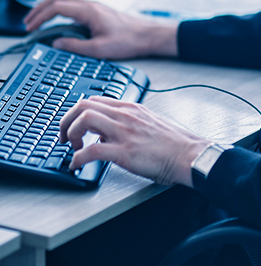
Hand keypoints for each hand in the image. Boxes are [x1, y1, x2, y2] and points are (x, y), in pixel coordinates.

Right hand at [23, 0, 177, 59]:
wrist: (149, 36)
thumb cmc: (130, 41)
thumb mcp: (100, 49)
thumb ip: (76, 46)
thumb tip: (57, 43)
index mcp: (89, 11)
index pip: (57, 7)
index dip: (40, 16)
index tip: (30, 27)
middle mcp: (91, 5)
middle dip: (40, 8)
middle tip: (29, 22)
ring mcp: (96, 7)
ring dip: (50, 8)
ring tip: (39, 20)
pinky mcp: (99, 12)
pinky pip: (74, 5)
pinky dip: (61, 10)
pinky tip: (59, 21)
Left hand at [60, 95, 210, 185]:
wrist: (190, 155)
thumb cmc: (174, 144)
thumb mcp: (149, 123)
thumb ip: (128, 123)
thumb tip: (105, 134)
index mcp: (132, 108)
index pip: (95, 100)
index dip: (77, 113)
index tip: (74, 126)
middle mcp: (126, 116)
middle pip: (83, 105)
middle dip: (66, 121)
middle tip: (65, 137)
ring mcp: (124, 132)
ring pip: (84, 120)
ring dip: (70, 134)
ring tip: (72, 148)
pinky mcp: (124, 151)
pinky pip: (91, 151)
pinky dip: (77, 158)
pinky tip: (77, 165)